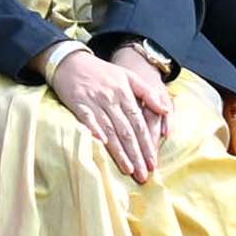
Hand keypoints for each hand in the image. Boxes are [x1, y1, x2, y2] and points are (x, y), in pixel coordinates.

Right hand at [41, 38, 171, 186]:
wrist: (70, 60)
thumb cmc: (101, 71)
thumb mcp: (127, 76)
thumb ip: (147, 93)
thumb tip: (165, 110)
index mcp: (125, 93)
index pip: (139, 123)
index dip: (147, 144)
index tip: (153, 163)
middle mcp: (111, 99)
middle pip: (126, 131)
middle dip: (136, 154)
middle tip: (142, 175)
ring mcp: (94, 101)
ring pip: (110, 130)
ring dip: (119, 151)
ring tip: (128, 169)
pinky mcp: (77, 103)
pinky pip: (88, 120)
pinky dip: (95, 132)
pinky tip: (102, 146)